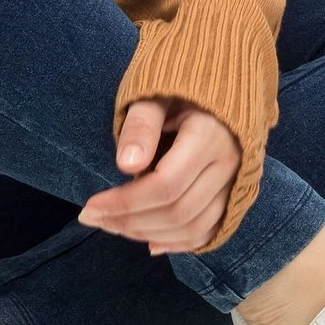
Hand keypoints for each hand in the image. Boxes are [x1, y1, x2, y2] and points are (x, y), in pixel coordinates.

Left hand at [78, 96, 241, 254]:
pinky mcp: (234, 194)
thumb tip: (125, 166)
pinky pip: (209, 231)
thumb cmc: (179, 86)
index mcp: (210, 135)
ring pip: (194, 227)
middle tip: (93, 218)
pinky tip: (149, 242)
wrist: (221, 82)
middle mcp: (228, 165)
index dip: (125, 202)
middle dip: (129, 221)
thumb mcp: (156, 94)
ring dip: (149, 234)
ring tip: (112, 226)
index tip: (90, 206)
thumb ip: (141, 125)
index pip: (165, 185)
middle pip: (178, 211)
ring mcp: (235, 183)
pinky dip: (178, 243)